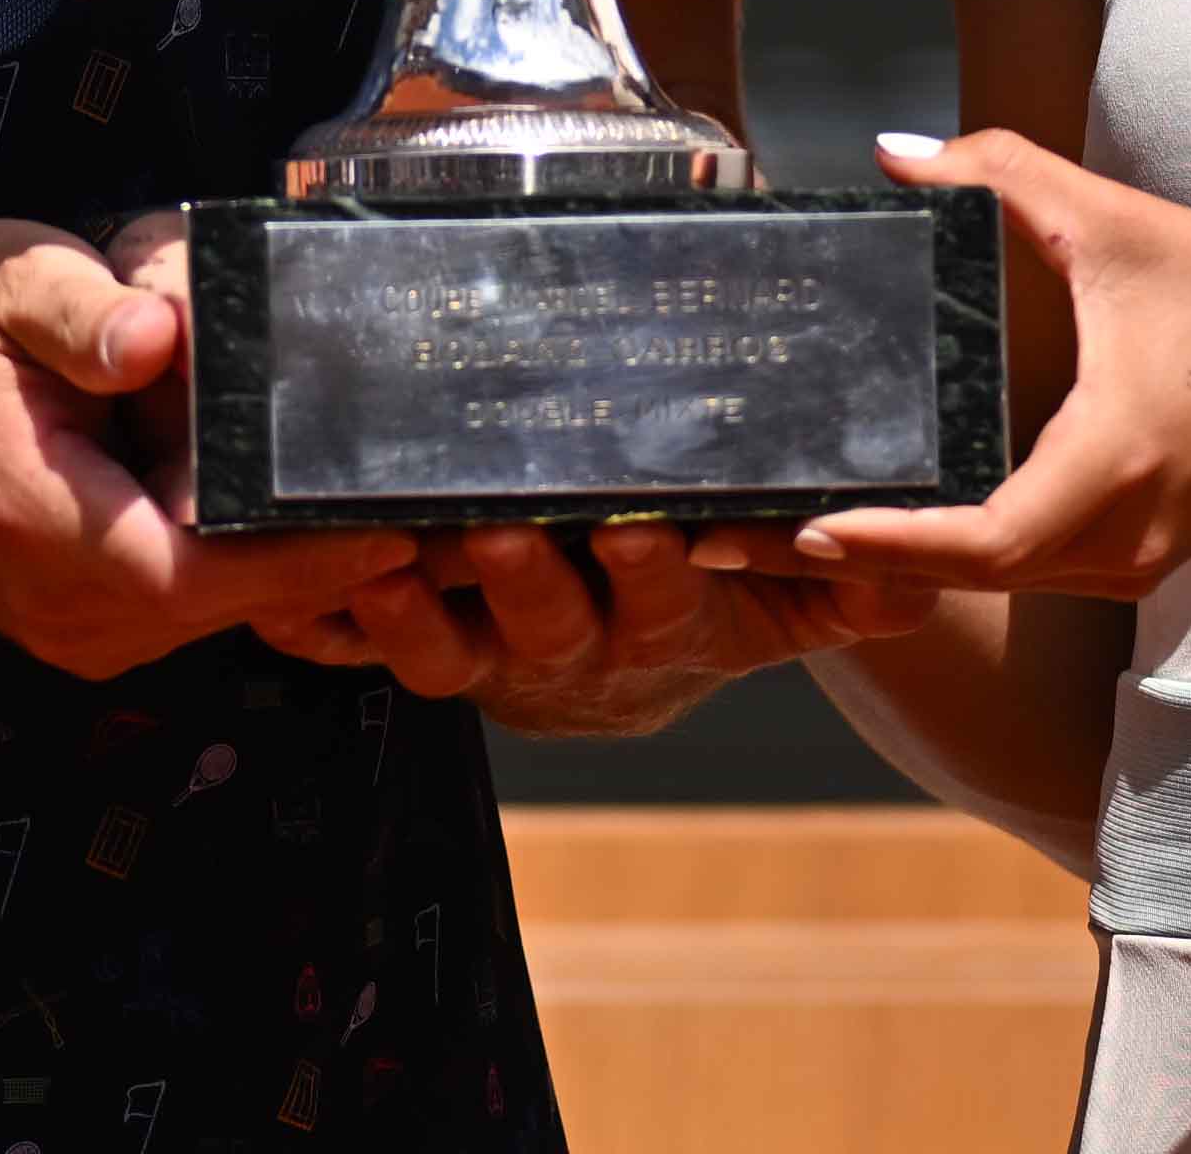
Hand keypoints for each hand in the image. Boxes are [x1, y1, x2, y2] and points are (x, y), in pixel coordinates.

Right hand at [0, 216, 418, 678]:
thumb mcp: (5, 283)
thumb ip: (83, 312)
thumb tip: (159, 334)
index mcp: (42, 525)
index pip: (202, 572)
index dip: (308, 558)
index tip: (401, 525)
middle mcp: (58, 608)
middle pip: (228, 604)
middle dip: (324, 559)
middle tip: (430, 503)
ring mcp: (68, 630)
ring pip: (216, 613)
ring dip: (289, 565)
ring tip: (376, 498)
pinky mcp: (81, 623)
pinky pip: (188, 608)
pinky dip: (244, 567)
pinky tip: (295, 507)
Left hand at [253, 515, 936, 731]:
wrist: (636, 666)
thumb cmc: (709, 590)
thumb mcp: (788, 602)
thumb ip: (853, 590)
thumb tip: (914, 571)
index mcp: (661, 619)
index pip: (662, 594)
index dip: (648, 567)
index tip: (636, 525)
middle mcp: (569, 645)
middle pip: (544, 619)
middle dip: (522, 577)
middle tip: (495, 531)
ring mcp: (487, 653)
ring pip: (443, 645)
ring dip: (407, 609)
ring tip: (375, 558)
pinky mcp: (417, 646)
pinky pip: (356, 646)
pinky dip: (317, 626)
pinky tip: (276, 596)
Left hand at [753, 130, 1190, 601]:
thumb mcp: (1120, 223)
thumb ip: (1001, 175)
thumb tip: (894, 152)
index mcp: (1109, 466)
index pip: (973, 540)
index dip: (879, 541)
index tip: (792, 525)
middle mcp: (1113, 538)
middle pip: (957, 575)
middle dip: (842, 558)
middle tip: (727, 535)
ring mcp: (1125, 561)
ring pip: (984, 582)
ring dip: (886, 561)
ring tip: (776, 528)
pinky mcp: (1131, 557)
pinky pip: (1018, 570)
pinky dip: (944, 554)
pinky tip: (879, 517)